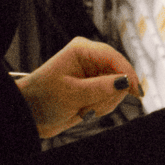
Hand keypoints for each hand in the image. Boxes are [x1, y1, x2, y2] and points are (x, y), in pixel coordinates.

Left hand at [15, 36, 139, 138]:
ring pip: (117, 88)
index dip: (127, 73)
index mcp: (82, 50)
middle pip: (119, 74)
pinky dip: (102, 107)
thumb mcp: (71, 94)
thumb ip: (100, 88)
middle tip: (92, 107)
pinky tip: (85, 111)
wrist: (29, 114)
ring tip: (84, 109)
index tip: (135, 90)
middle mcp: (90, 59)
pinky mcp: (95, 88)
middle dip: (110, 94)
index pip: (113, 57)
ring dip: (104, 103)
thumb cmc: (42, 98)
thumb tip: (125, 82)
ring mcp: (93, 74)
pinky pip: (111, 97)